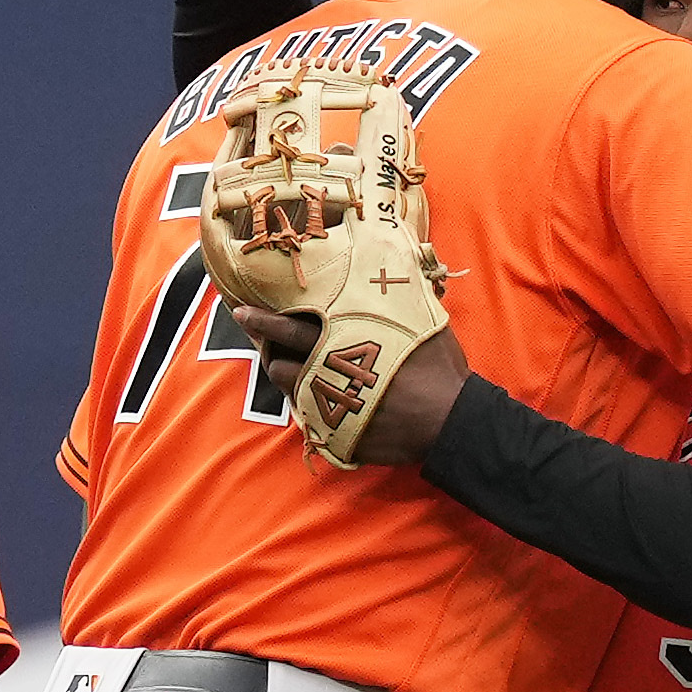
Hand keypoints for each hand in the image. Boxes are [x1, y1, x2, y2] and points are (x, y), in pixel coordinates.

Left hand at [233, 305, 468, 465]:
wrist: (449, 421)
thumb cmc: (438, 368)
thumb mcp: (422, 319)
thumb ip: (398, 297)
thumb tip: (396, 261)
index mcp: (345, 339)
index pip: (291, 323)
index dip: (264, 316)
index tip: (243, 308)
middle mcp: (328, 369)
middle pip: (279, 352)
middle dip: (259, 334)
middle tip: (244, 320)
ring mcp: (329, 402)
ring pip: (286, 382)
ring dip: (281, 369)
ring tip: (281, 360)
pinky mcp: (335, 430)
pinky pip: (305, 413)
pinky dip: (303, 399)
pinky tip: (309, 392)